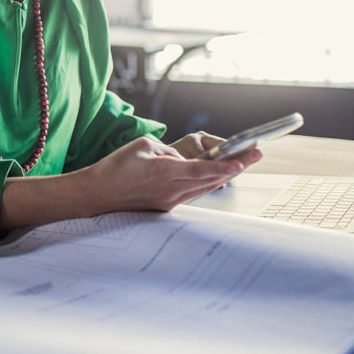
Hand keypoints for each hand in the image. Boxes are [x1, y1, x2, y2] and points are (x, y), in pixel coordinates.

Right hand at [83, 136, 256, 212]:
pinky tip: (217, 176)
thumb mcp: (142, 146)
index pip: (202, 170)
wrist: (97, 194)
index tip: (244, 161)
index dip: (226, 167)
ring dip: (224, 176)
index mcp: (165, 173)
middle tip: (256, 154)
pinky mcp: (165, 207)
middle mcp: (171, 190)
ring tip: (242, 163)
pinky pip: (192, 193)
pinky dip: (207, 183)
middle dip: (235, 167)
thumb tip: (181, 159)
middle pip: (210, 179)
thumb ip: (167, 150)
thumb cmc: (116, 168)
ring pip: (204, 187)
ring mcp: (169, 201)